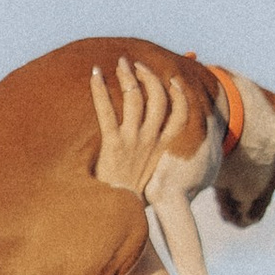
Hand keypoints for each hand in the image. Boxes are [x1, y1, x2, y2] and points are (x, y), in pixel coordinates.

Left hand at [89, 54, 182, 198]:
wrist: (120, 211)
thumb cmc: (134, 192)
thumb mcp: (152, 173)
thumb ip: (156, 156)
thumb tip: (157, 146)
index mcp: (163, 147)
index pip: (180, 114)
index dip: (179, 94)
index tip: (171, 79)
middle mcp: (151, 140)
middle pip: (157, 99)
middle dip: (148, 76)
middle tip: (135, 64)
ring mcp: (133, 141)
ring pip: (135, 99)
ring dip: (128, 77)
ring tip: (120, 64)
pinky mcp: (112, 144)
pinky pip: (106, 110)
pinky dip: (100, 90)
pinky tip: (95, 74)